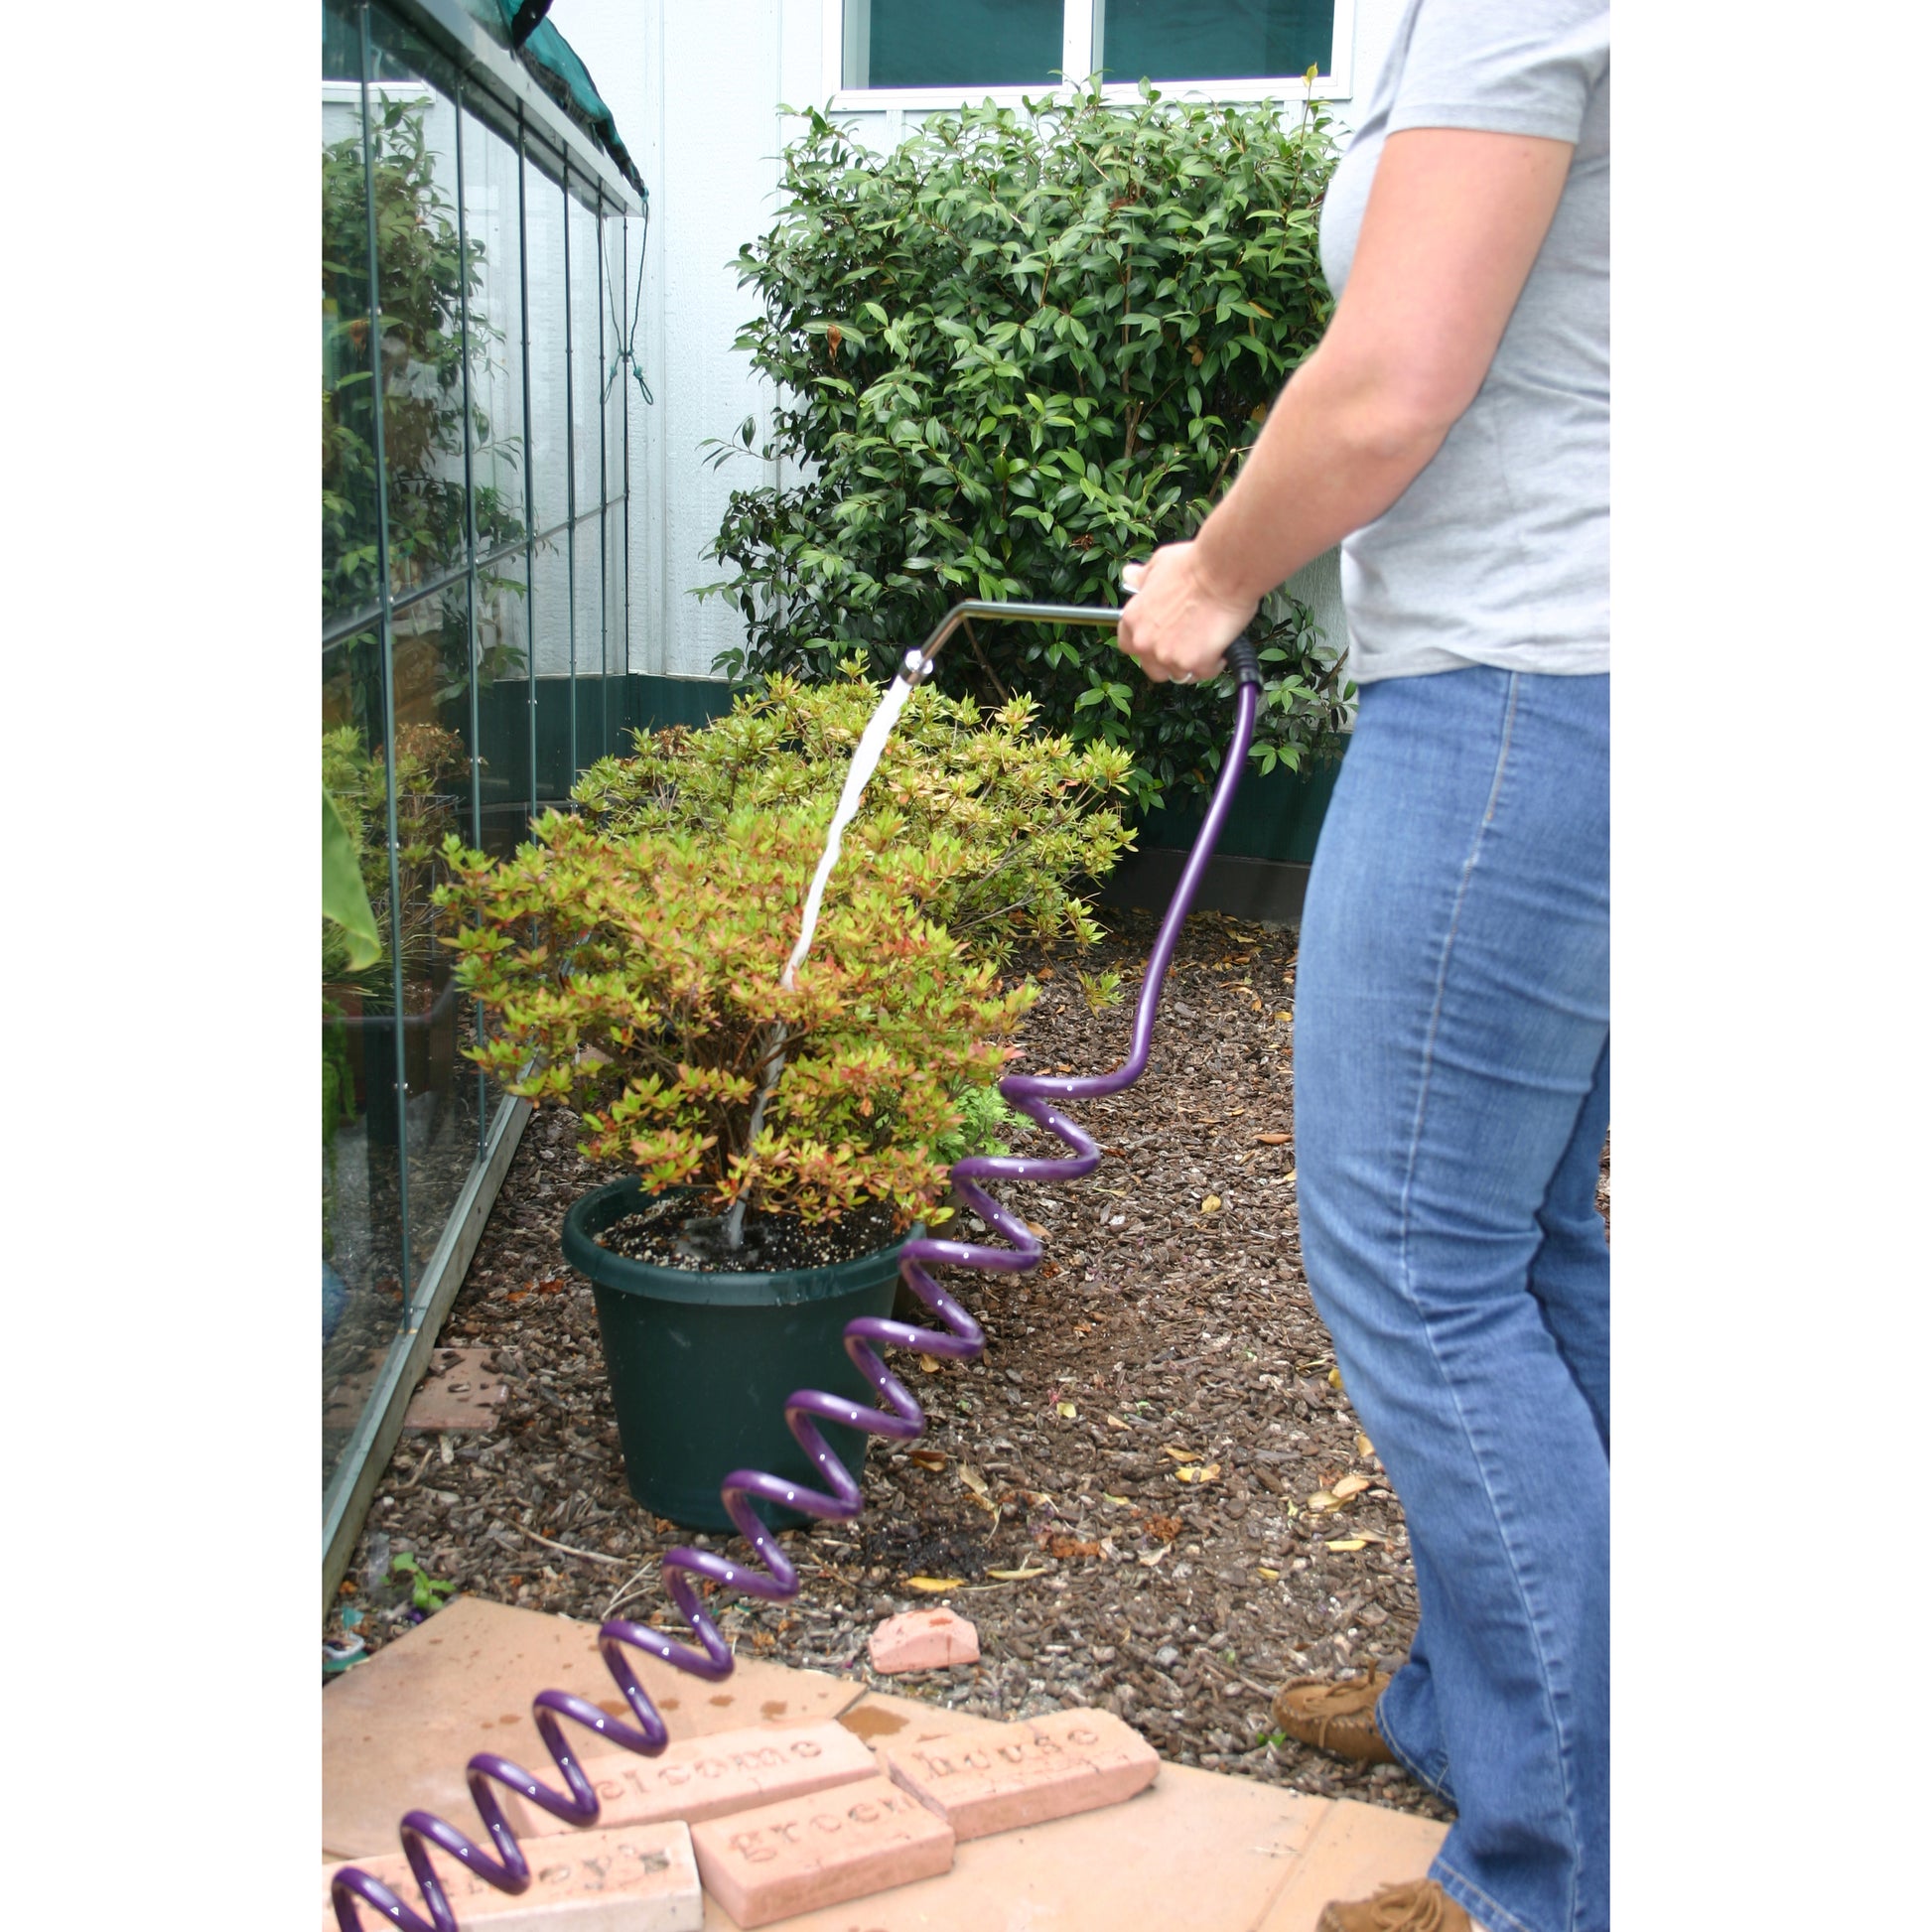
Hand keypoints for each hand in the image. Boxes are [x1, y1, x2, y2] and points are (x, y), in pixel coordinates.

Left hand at [1117, 543, 1257, 683]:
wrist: (1222, 571)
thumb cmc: (1194, 564)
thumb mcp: (1159, 564)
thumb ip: (1143, 577)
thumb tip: (1130, 575)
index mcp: (1133, 619)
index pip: (1128, 646)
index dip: (1146, 645)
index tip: (1160, 640)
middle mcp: (1145, 642)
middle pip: (1153, 669)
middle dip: (1170, 660)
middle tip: (1189, 642)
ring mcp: (1168, 656)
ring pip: (1180, 674)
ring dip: (1193, 662)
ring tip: (1208, 639)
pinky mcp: (1194, 664)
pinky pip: (1204, 672)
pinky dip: (1214, 662)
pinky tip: (1221, 641)